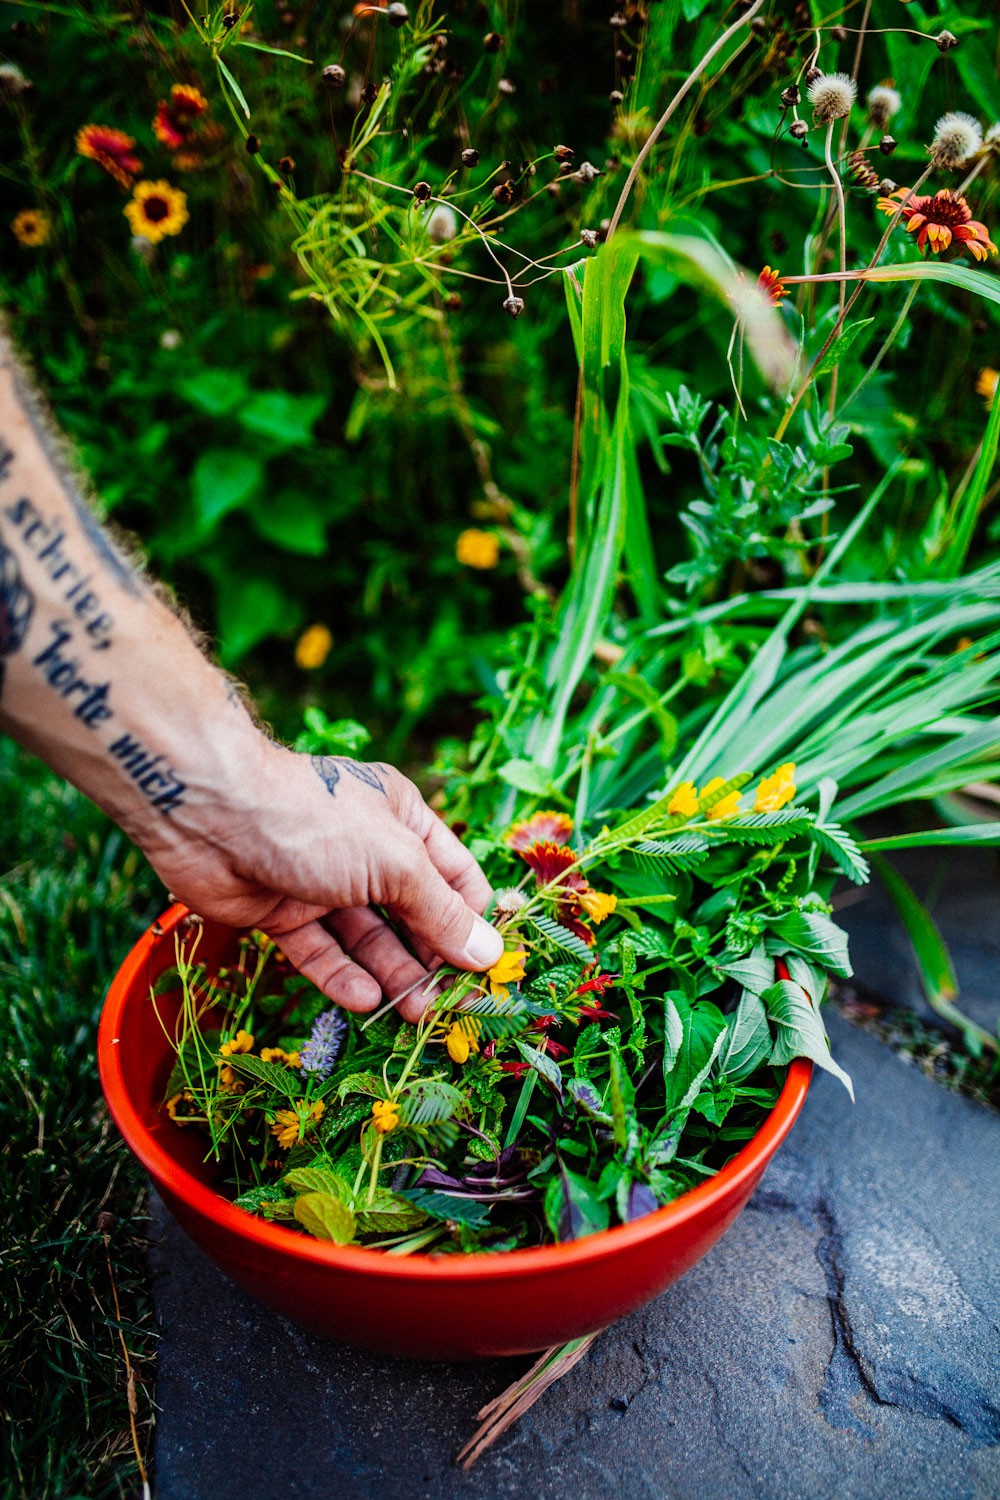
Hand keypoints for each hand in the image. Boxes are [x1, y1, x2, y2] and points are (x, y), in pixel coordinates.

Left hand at [138, 741, 503, 1022]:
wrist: (210, 815)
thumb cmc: (315, 820)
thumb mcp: (395, 862)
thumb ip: (440, 911)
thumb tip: (489, 952)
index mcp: (403, 820)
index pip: (454, 876)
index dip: (473, 920)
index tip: (488, 970)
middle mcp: (366, 850)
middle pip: (412, 913)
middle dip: (433, 958)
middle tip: (450, 1007)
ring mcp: (322, 883)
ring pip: (367, 939)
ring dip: (392, 975)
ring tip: (414, 1014)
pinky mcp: (280, 912)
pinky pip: (320, 951)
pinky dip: (342, 977)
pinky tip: (365, 1001)